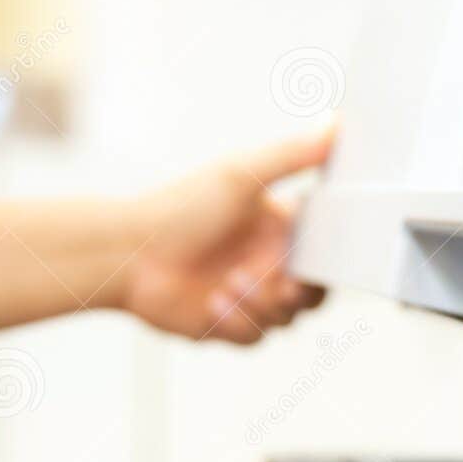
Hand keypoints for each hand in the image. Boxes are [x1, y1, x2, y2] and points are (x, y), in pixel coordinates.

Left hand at [120, 131, 331, 344]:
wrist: (127, 255)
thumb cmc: (179, 209)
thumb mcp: (241, 175)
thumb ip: (293, 154)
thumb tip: (335, 124)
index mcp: (278, 228)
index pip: (323, 251)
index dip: (324, 261)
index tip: (310, 259)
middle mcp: (267, 263)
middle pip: (312, 293)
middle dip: (297, 291)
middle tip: (280, 284)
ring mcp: (249, 296)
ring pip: (286, 318)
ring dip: (261, 304)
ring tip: (229, 282)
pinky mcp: (229, 324)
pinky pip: (255, 337)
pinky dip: (237, 322)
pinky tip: (210, 301)